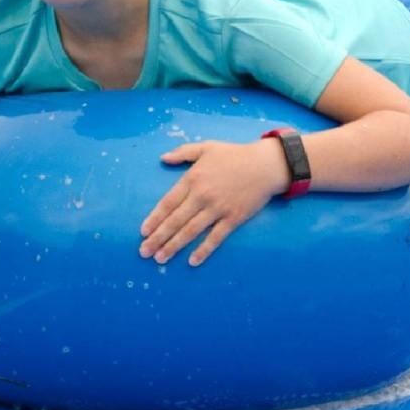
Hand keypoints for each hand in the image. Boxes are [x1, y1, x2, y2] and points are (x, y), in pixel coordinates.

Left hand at [139, 138, 287, 266]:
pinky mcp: (233, 218)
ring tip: (160, 259)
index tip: (143, 232)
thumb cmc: (235, 155)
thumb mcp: (206, 147)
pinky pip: (215, 237)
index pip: (168, 203)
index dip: (154, 219)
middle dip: (158, 238)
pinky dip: (203, 250)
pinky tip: (192, 261)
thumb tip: (163, 158)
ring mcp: (218, 208)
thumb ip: (183, 153)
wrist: (265, 165)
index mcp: (193, 179)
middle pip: (175, 220)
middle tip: (144, 252)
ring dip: (174, 246)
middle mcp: (202, 195)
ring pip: (191, 231)